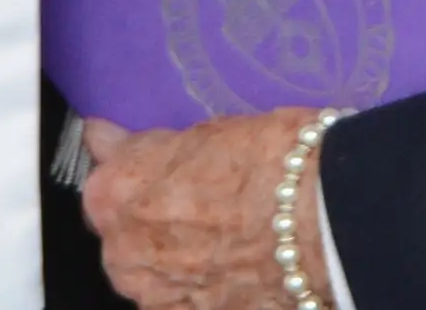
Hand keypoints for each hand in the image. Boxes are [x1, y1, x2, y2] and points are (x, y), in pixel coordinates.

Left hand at [79, 109, 329, 309]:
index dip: (141, 183)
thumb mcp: (196, 133)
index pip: (107, 188)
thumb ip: (138, 150)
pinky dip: (208, 293)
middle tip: (205, 211)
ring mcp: (160, 300)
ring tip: (230, 244)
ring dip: (180, 266)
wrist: (326, 218)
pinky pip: (189, 304)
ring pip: (156, 281)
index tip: (167, 177)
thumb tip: (99, 138)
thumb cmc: (267, 161)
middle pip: (127, 243)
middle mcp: (123, 254)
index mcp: (111, 195)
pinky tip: (242, 274)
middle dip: (155, 229)